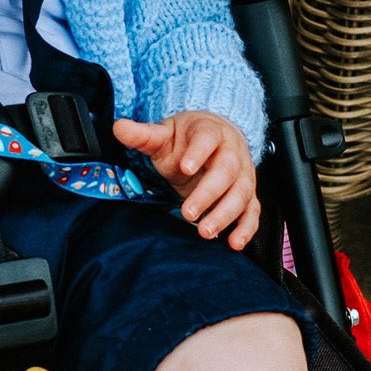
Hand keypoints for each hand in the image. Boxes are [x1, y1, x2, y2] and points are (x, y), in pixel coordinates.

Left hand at [113, 111, 260, 249]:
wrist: (217, 138)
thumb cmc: (188, 139)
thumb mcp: (164, 134)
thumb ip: (142, 134)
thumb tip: (119, 128)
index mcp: (210, 132)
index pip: (207, 139)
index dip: (198, 153)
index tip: (185, 167)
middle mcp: (232, 153)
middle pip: (227, 171)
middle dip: (208, 193)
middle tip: (188, 212)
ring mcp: (243, 174)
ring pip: (241, 193)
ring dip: (225, 214)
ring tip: (205, 231)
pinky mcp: (248, 194)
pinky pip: (252, 211)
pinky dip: (246, 228)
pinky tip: (233, 242)